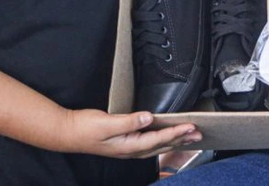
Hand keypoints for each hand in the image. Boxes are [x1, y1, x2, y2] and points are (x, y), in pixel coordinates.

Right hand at [61, 109, 200, 158]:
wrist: (68, 133)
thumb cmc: (85, 128)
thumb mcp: (106, 123)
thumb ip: (128, 122)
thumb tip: (148, 118)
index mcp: (129, 146)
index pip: (158, 139)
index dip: (176, 132)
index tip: (190, 126)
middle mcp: (132, 150)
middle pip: (162, 145)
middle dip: (181, 139)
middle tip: (199, 133)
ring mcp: (129, 148)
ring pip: (158, 146)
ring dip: (175, 140)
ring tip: (190, 136)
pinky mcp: (126, 144)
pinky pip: (150, 143)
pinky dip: (163, 139)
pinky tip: (167, 136)